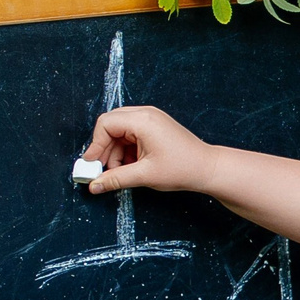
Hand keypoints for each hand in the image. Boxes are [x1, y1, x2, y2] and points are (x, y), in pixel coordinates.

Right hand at [83, 105, 219, 194]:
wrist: (207, 168)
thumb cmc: (182, 168)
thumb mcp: (145, 175)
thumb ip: (116, 178)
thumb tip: (94, 185)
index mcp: (142, 120)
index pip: (105, 124)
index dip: (95, 145)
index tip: (92, 164)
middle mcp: (145, 114)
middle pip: (111, 126)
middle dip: (105, 149)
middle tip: (103, 171)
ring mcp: (150, 118)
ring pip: (119, 131)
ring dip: (115, 152)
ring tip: (122, 171)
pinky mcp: (154, 126)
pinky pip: (130, 134)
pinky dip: (126, 150)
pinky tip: (132, 166)